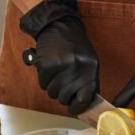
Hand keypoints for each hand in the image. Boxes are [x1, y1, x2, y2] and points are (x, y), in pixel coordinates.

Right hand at [19, 0, 98, 115]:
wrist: (60, 26)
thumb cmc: (75, 46)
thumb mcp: (89, 63)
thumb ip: (87, 83)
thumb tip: (83, 105)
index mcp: (92, 69)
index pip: (85, 99)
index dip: (78, 107)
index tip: (73, 108)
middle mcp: (78, 68)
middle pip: (65, 98)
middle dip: (62, 94)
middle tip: (62, 82)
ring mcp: (63, 66)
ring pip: (52, 93)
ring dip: (52, 86)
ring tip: (57, 72)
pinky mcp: (47, 65)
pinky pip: (43, 84)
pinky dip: (44, 79)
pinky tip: (49, 68)